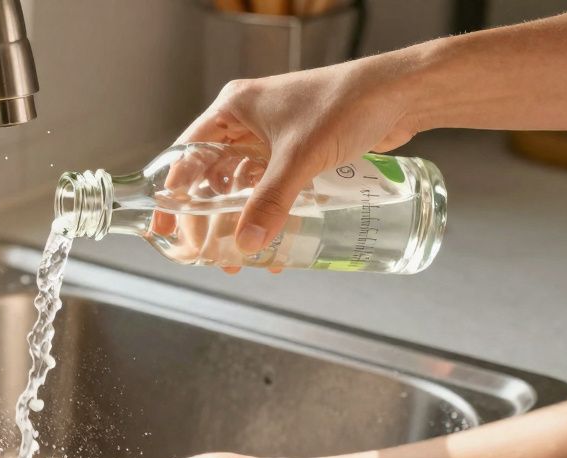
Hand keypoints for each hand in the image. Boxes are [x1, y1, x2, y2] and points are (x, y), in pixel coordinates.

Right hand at [177, 54, 423, 255]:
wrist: (401, 94)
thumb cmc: (346, 105)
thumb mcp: (299, 158)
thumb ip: (271, 202)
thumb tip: (246, 243)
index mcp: (234, 109)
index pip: (188, 153)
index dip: (173, 191)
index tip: (165, 224)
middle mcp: (248, 121)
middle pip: (213, 174)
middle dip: (209, 215)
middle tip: (204, 249)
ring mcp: (273, 136)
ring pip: (243, 185)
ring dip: (240, 219)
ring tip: (241, 254)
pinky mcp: (297, 150)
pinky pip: (271, 186)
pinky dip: (269, 212)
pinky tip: (275, 241)